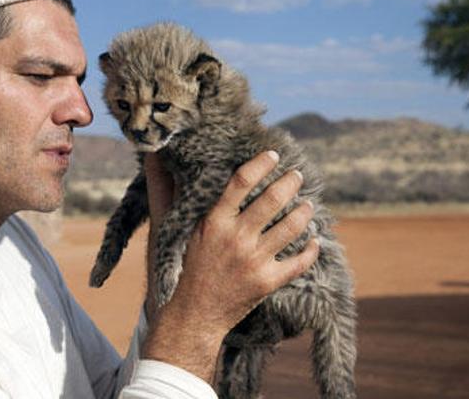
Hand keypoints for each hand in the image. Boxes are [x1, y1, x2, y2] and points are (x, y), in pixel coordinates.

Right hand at [142, 150, 319, 383]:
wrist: (194, 314)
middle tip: (298, 175)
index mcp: (213, 222)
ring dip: (304, 212)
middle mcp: (235, 238)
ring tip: (308, 205)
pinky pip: (299, 262)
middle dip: (290, 183)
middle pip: (272, 200)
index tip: (272, 155)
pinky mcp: (267, 282)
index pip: (241, 182)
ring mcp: (254, 261)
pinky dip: (311, 250)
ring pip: (291, 228)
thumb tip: (154, 157)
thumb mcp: (172, 227)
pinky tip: (315, 241)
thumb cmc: (184, 266)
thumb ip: (166, 191)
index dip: (259, 165)